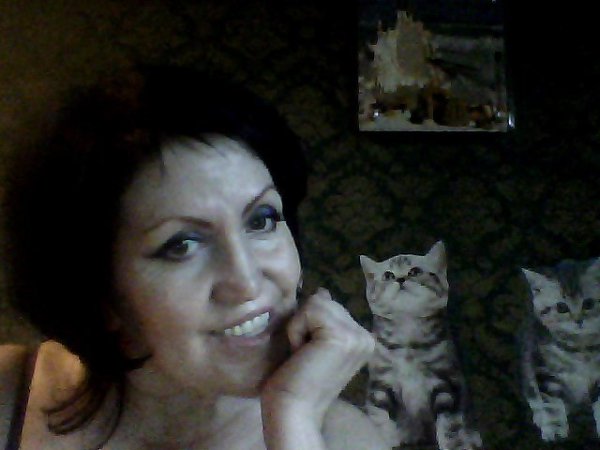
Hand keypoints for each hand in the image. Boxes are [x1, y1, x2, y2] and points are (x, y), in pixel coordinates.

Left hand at [261, 288, 374, 426]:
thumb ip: (323, 317)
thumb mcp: (313, 341)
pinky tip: (301, 353)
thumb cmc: (297, 380)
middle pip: (324, 302)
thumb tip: (324, 291)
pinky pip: (309, 310)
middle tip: (306, 356)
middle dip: (305, 325)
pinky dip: (296, 330)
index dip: (311, 327)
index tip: (311, 355)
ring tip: (304, 354)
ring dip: (299, 328)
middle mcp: (366, 337)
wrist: (293, 408)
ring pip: (315, 303)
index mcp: (363, 340)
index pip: (330, 307)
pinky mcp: (342, 335)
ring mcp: (357, 336)